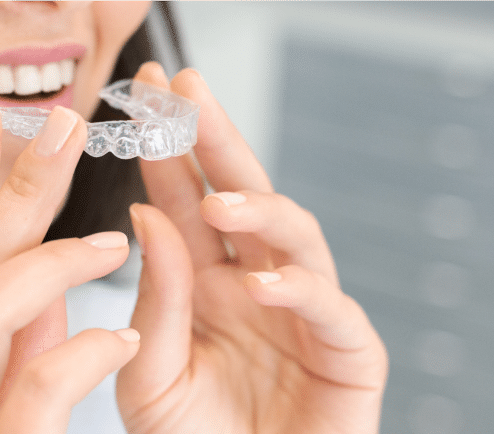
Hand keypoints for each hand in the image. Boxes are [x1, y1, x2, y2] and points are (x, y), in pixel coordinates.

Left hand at [117, 64, 387, 432]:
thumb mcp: (149, 377)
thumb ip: (154, 302)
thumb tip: (145, 215)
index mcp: (205, 284)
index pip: (185, 203)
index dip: (168, 151)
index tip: (146, 96)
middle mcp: (256, 284)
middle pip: (244, 195)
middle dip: (218, 140)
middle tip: (190, 89)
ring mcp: (304, 313)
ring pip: (296, 236)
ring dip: (260, 210)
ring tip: (218, 201)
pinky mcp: (348, 352)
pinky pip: (331, 309)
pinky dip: (299, 291)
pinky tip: (260, 284)